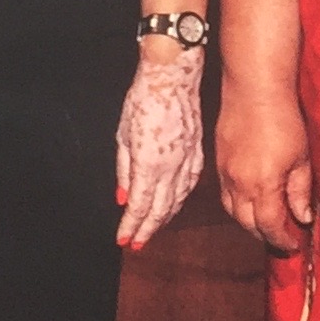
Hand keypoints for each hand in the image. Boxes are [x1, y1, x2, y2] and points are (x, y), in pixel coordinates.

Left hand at [115, 49, 206, 249]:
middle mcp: (172, 166)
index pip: (140, 205)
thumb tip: (122, 196)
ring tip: (152, 229)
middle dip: (147, 229)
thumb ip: (123, 169)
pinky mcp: (197, 152)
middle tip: (137, 244)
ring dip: (164, 218)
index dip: (131, 226)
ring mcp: (188, 159)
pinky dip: (181, 199)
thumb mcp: (123, 134)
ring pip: (177, 199)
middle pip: (160, 209)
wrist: (173, 76)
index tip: (123, 240)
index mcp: (150, 162)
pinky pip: (190, 184)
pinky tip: (175, 205)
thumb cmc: (144, 98)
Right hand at [217, 74, 315, 255]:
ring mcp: (225, 173)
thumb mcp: (301, 157)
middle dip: (265, 236)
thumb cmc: (283, 119)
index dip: (282, 240)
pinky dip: (237, 206)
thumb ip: (300, 191)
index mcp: (262, 185)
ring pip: (233, 212)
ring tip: (267, 224)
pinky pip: (225, 196)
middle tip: (283, 238)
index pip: (270, 226)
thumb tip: (302, 218)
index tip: (294, 245)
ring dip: (249, 223)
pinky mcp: (218, 162)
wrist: (254, 88)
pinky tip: (250, 202)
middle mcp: (239, 184)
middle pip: (248, 224)